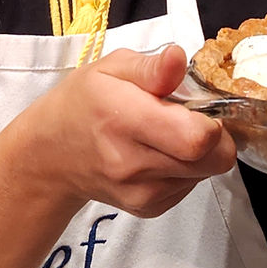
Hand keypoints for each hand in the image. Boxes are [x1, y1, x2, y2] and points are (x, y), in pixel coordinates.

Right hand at [14, 45, 235, 217]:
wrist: (51, 155)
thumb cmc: (84, 101)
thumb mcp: (111, 68)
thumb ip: (150, 66)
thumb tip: (178, 58)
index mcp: (125, 120)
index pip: (196, 138)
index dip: (212, 120)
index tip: (199, 105)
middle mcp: (134, 165)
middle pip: (212, 160)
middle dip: (215, 137)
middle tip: (191, 117)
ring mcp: (142, 194)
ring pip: (206, 174)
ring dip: (200, 152)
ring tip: (168, 133)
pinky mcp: (149, 209)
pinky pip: (191, 186)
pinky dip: (186, 168)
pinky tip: (160, 152)